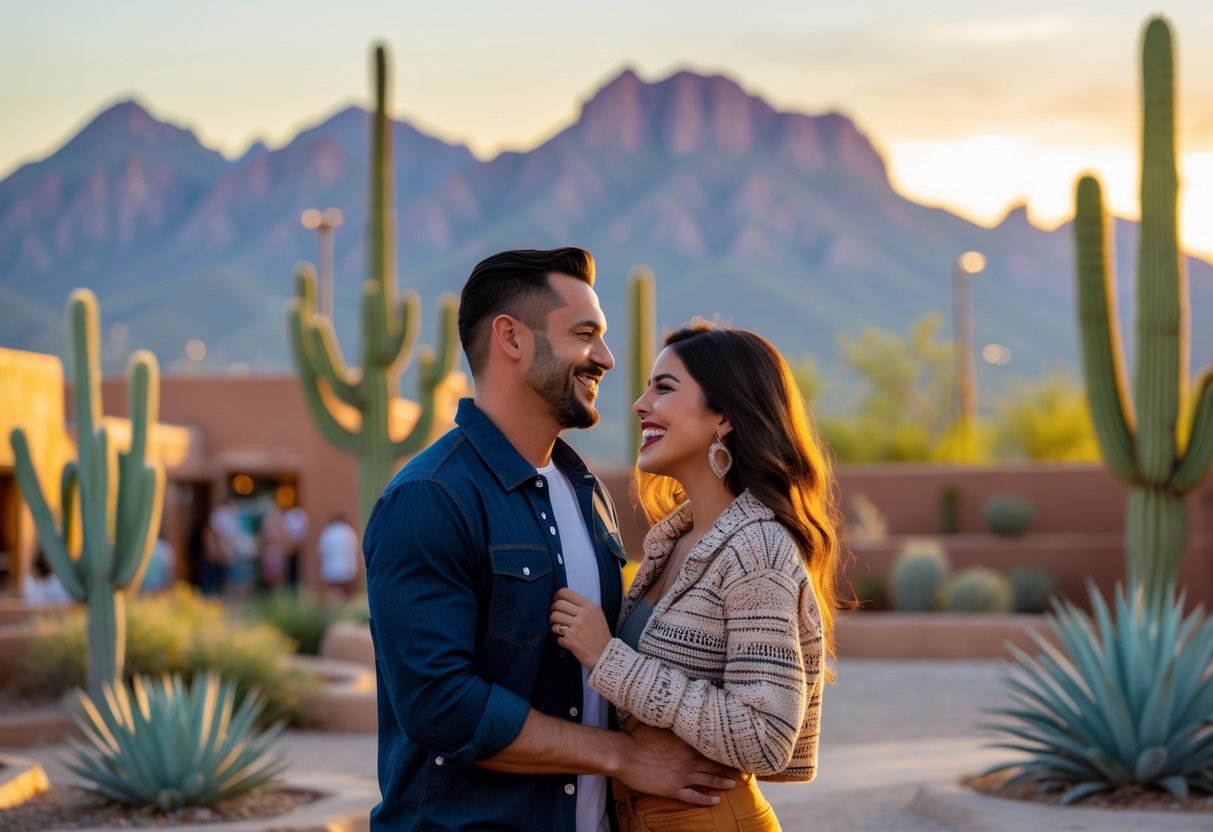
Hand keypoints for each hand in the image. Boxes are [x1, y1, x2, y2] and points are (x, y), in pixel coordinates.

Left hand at [549, 587, 611, 668]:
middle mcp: (583, 614)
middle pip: (557, 604)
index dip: (556, 597)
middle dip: (552, 610)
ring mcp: (576, 627)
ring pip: (554, 617)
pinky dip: (559, 637)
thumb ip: (582, 606)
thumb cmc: (600, 634)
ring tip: (559, 629)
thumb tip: (561, 600)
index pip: (565, 592)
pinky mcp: (570, 639)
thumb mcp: (597, 615)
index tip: (555, 603)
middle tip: (554, 617)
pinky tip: (566, 640)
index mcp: (589, 606)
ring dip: (554, 624)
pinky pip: (556, 633)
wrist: (605, 654)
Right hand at [618, 723, 737, 805]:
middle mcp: (688, 759)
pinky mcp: (673, 789)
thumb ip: (673, 720)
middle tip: (743, 768)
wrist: (625, 755)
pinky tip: (715, 801)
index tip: (735, 746)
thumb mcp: (659, 723)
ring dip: (722, 782)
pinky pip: (693, 796)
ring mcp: (682, 776)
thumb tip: (683, 708)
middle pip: (713, 763)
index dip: (723, 747)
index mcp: (685, 742)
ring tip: (735, 784)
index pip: (710, 744)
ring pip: (708, 779)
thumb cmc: (638, 737)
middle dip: (729, 766)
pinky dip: (706, 799)